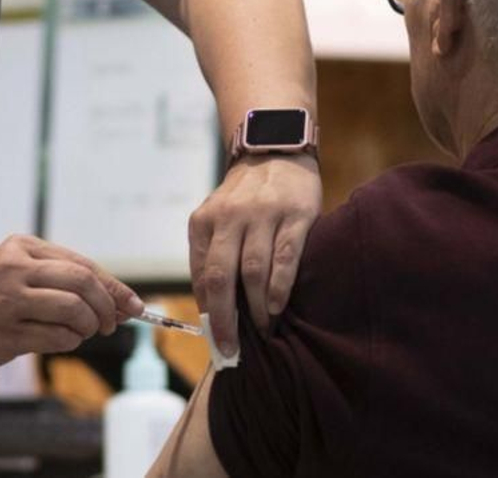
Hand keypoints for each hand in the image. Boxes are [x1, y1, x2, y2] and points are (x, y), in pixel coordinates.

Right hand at [0, 235, 142, 372]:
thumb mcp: (17, 272)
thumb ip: (60, 280)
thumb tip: (117, 301)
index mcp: (22, 247)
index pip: (82, 263)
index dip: (113, 286)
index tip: (133, 304)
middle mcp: (15, 268)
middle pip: (83, 282)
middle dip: (107, 306)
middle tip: (110, 323)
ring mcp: (8, 300)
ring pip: (73, 310)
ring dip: (88, 326)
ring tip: (82, 332)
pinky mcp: (4, 332)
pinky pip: (56, 337)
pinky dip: (70, 341)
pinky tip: (62, 339)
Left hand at [188, 153, 321, 357]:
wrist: (275, 150)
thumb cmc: (245, 198)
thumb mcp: (218, 219)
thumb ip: (213, 257)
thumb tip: (212, 311)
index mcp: (205, 220)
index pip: (202, 275)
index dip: (209, 312)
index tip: (217, 340)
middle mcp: (230, 216)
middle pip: (222, 277)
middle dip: (225, 319)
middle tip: (232, 348)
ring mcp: (263, 214)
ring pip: (254, 270)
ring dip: (256, 308)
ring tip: (262, 329)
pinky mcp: (295, 214)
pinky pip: (286, 257)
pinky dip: (280, 287)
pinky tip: (277, 306)